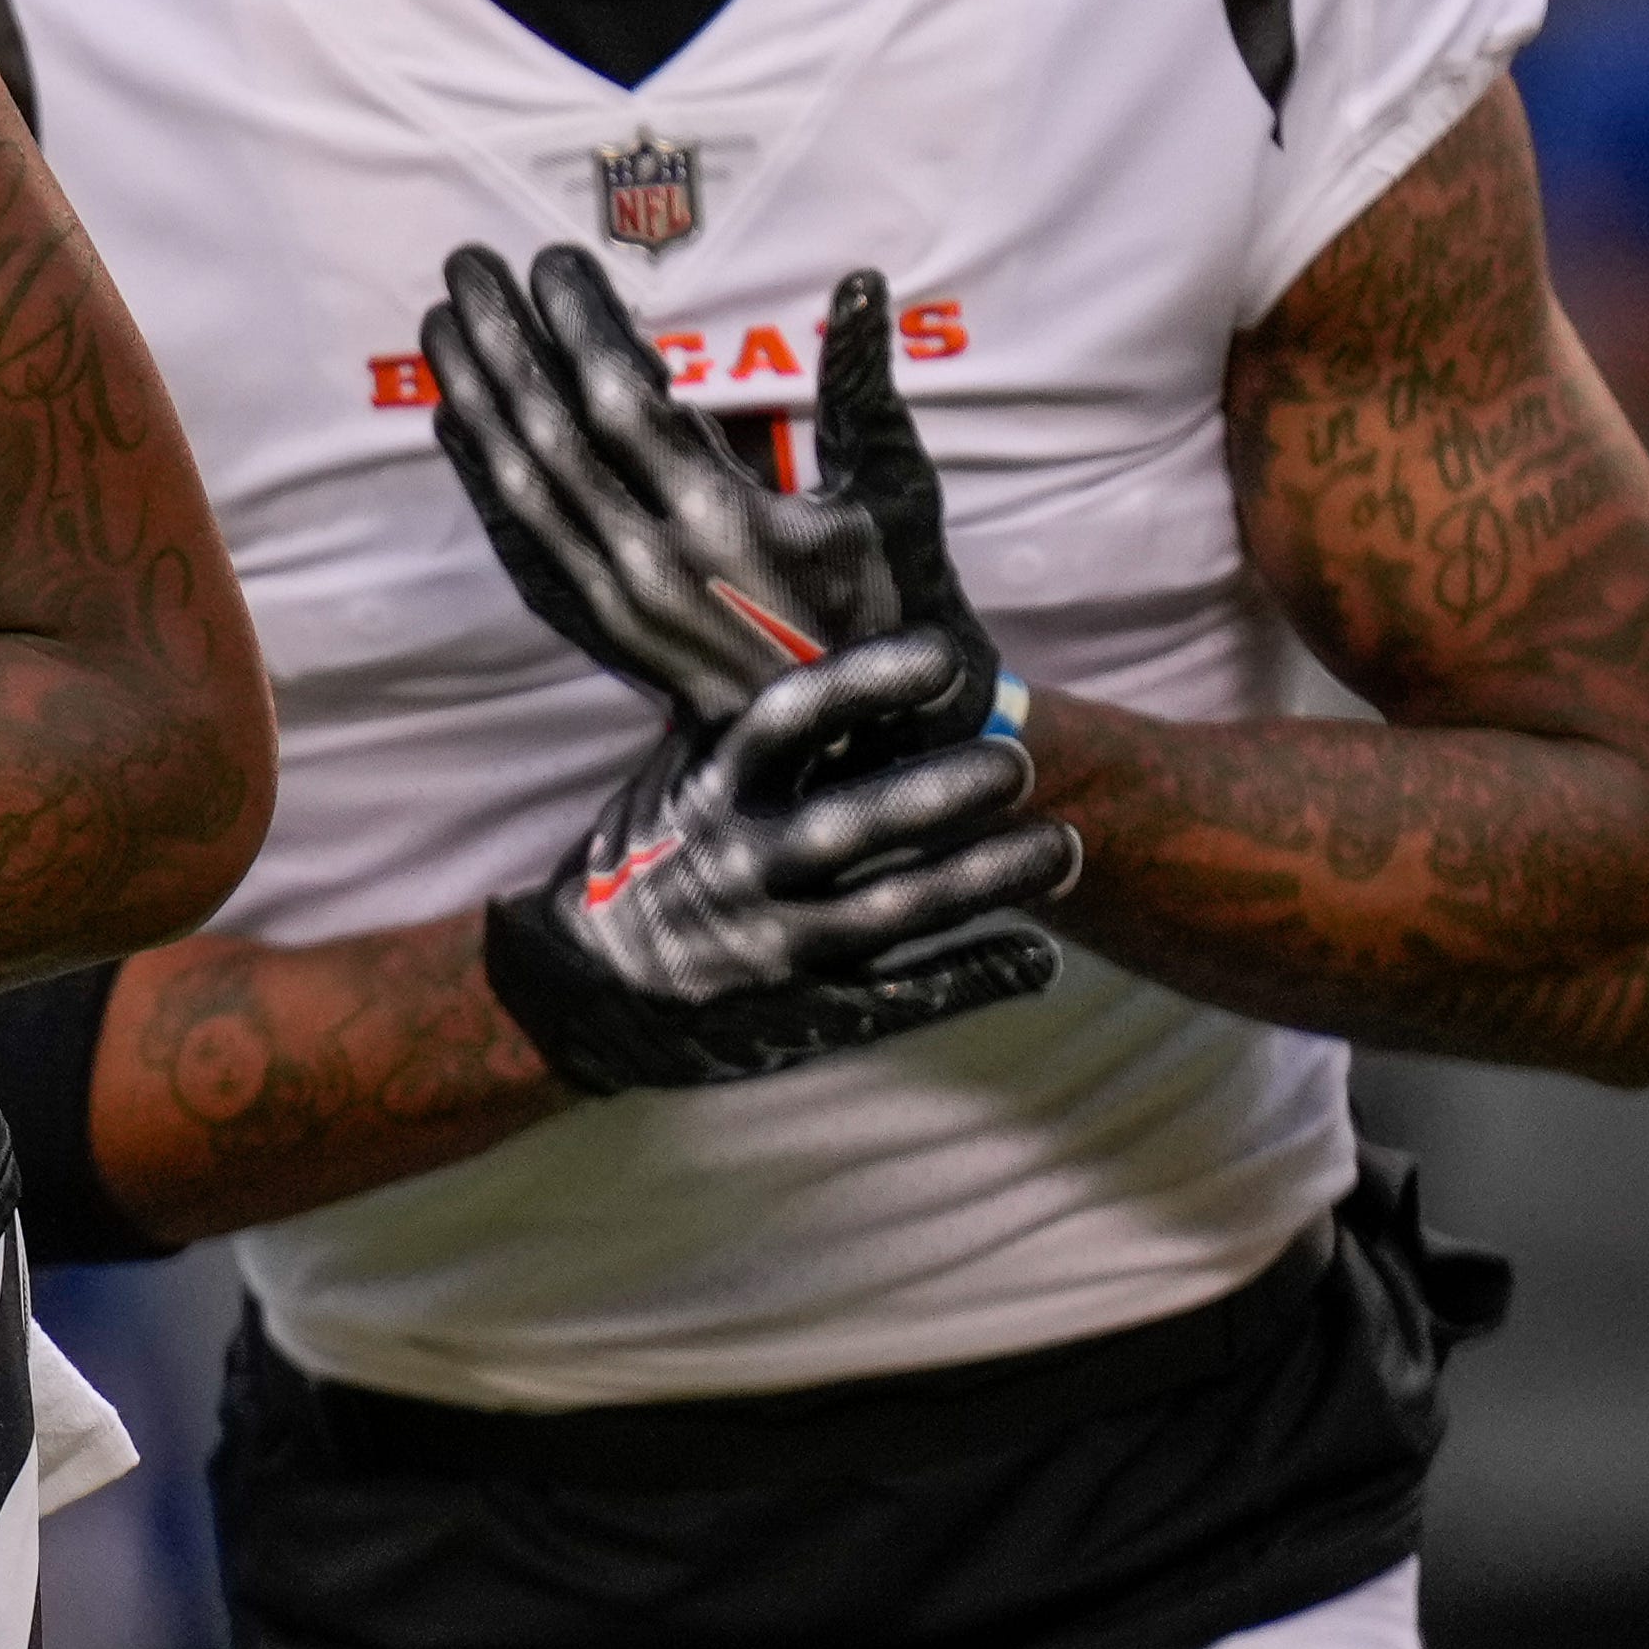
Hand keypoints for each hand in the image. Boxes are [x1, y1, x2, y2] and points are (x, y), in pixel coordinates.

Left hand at [428, 249, 998, 748]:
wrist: (858, 744)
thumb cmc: (887, 603)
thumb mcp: (893, 492)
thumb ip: (862, 385)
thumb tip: (861, 283)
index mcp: (722, 521)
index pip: (621, 400)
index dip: (579, 325)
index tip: (552, 259)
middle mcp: (650, 562)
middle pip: (548, 433)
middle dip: (500, 341)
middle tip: (466, 264)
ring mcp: (612, 601)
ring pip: (520, 484)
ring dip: (474, 397)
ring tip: (438, 323)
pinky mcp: (596, 628)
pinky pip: (518, 542)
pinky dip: (480, 478)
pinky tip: (454, 422)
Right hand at [479, 635, 1077, 1095]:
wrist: (585, 987)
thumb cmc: (654, 855)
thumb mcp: (681, 777)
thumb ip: (755, 727)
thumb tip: (841, 638)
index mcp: (710, 789)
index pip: (787, 723)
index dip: (865, 686)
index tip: (944, 658)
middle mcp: (738, 864)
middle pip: (846, 826)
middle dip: (935, 796)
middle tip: (1016, 764)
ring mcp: (770, 944)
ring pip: (888, 913)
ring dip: (982, 882)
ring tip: (1063, 849)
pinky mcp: (803, 1011)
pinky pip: (899, 997)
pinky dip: (972, 977)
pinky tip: (1040, 960)